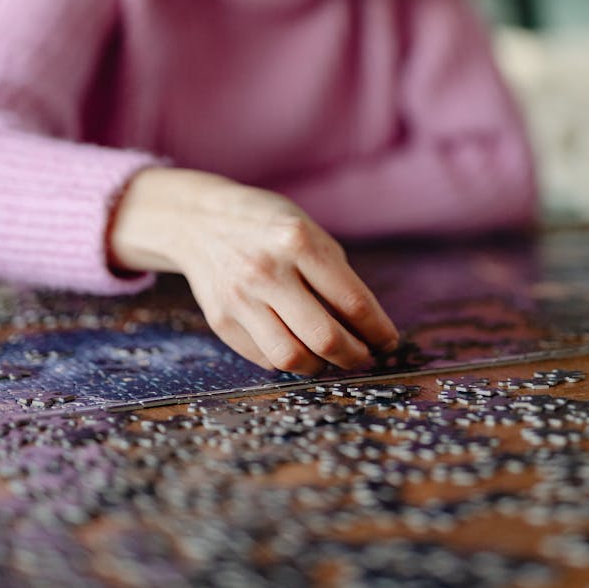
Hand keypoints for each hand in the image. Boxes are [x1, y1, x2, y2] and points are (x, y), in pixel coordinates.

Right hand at [109, 167, 398, 374]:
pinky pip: (264, 357)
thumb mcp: (309, 232)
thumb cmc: (268, 225)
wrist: (200, 221)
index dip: (378, 330)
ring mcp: (239, 298)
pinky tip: (297, 346)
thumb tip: (367, 328)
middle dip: (355, 355)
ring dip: (321, 366)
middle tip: (364, 356)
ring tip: (331, 358)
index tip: (388, 341)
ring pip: (292, 357)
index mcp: (297, 241)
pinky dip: (288, 359)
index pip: (352, 301)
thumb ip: (336, 276)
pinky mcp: (221, 319)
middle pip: (325, 337)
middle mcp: (266, 271)